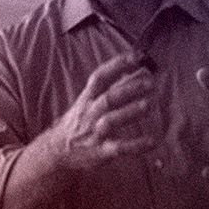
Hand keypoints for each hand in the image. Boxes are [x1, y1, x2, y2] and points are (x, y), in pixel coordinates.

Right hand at [44, 53, 157, 173]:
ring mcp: (95, 133)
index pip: (100, 77)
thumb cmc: (78, 123)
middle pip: (109, 98)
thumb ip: (108, 89)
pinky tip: (152, 141)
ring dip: (130, 112)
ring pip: (112, 120)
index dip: (117, 65)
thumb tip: (132, 72)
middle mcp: (90, 113)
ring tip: (148, 105)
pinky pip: (119, 148)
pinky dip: (136, 145)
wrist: (56, 151)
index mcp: (87, 98)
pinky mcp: (100, 152)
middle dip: (129, 89)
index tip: (136, 57)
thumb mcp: (86, 103)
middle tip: (150, 82)